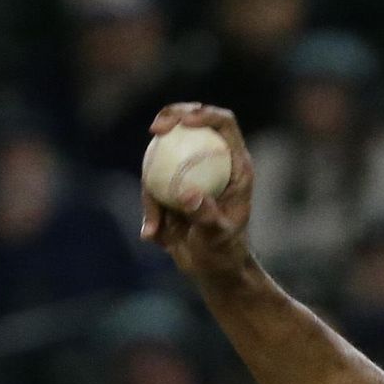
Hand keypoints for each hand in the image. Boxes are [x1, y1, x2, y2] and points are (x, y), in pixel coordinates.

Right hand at [140, 103, 255, 281]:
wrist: (212, 269)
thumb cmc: (223, 253)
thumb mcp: (217, 237)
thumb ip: (206, 216)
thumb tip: (187, 193)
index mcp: (234, 165)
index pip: (223, 124)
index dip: (204, 114)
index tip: (183, 122)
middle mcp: (213, 160)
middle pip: (192, 122)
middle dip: (172, 116)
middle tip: (155, 129)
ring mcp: (191, 170)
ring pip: (165, 154)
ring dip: (152, 182)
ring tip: (157, 226)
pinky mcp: (172, 185)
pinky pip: (152, 184)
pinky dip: (149, 208)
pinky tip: (152, 236)